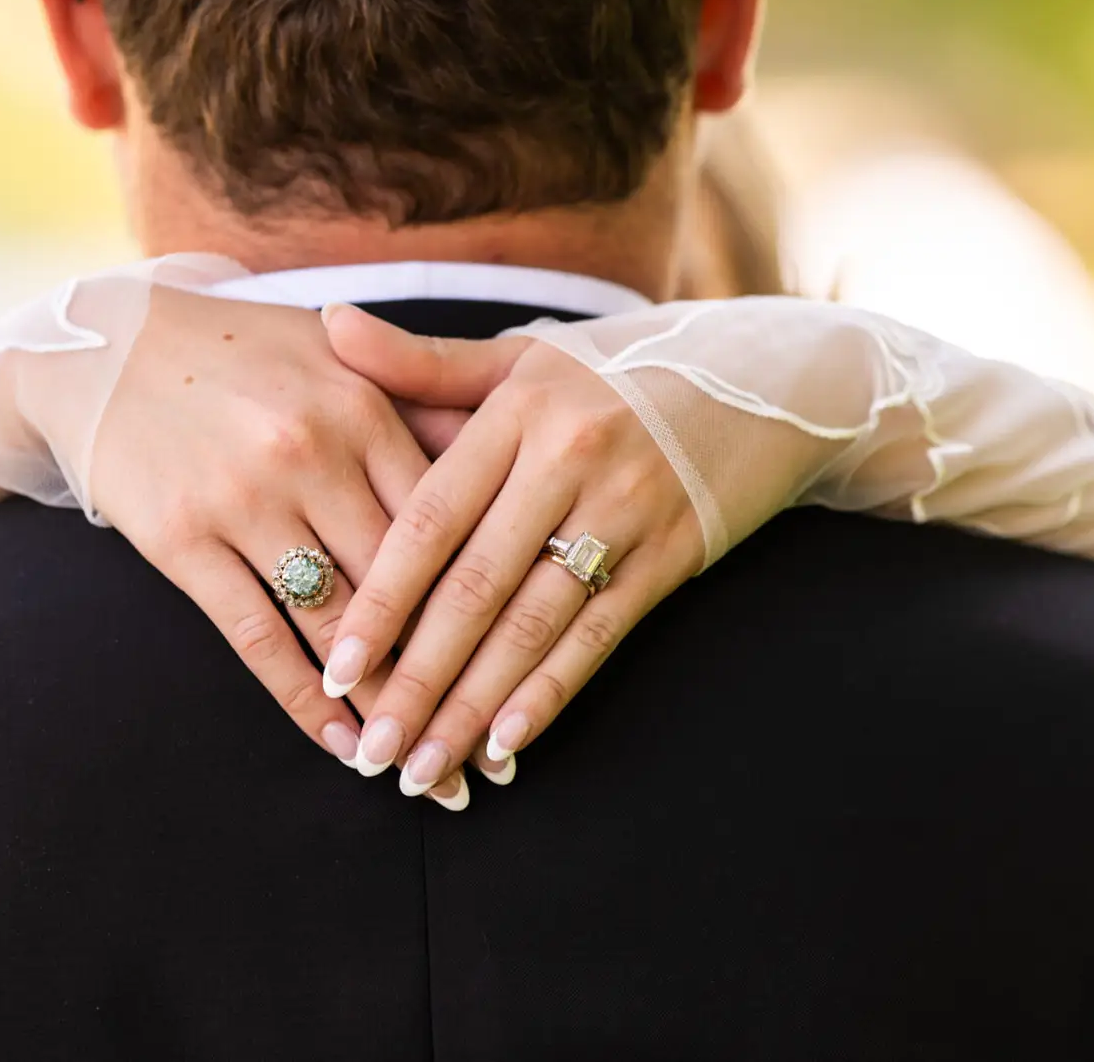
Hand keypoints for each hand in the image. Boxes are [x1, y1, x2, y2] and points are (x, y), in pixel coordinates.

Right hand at [84, 288, 467, 801]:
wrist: (105, 343)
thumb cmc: (241, 350)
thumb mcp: (338, 352)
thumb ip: (421, 400)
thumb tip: (511, 456)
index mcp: (362, 405)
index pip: (448, 520)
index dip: (492, 596)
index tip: (531, 658)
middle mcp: (310, 453)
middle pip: (403, 583)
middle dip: (452, 667)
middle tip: (493, 740)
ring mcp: (244, 500)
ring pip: (338, 623)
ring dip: (386, 702)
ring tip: (429, 764)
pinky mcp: (184, 541)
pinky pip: (258, 637)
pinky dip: (306, 701)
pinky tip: (343, 743)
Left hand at [316, 305, 708, 795]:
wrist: (764, 380)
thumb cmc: (617, 368)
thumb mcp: (524, 355)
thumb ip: (423, 362)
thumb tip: (329, 324)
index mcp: (520, 410)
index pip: (431, 518)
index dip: (379, 599)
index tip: (333, 666)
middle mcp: (571, 460)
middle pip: (475, 587)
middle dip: (415, 678)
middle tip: (370, 749)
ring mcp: (627, 510)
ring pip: (532, 625)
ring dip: (472, 707)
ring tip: (421, 769)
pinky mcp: (672, 553)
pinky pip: (599, 637)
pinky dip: (549, 694)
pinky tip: (504, 745)